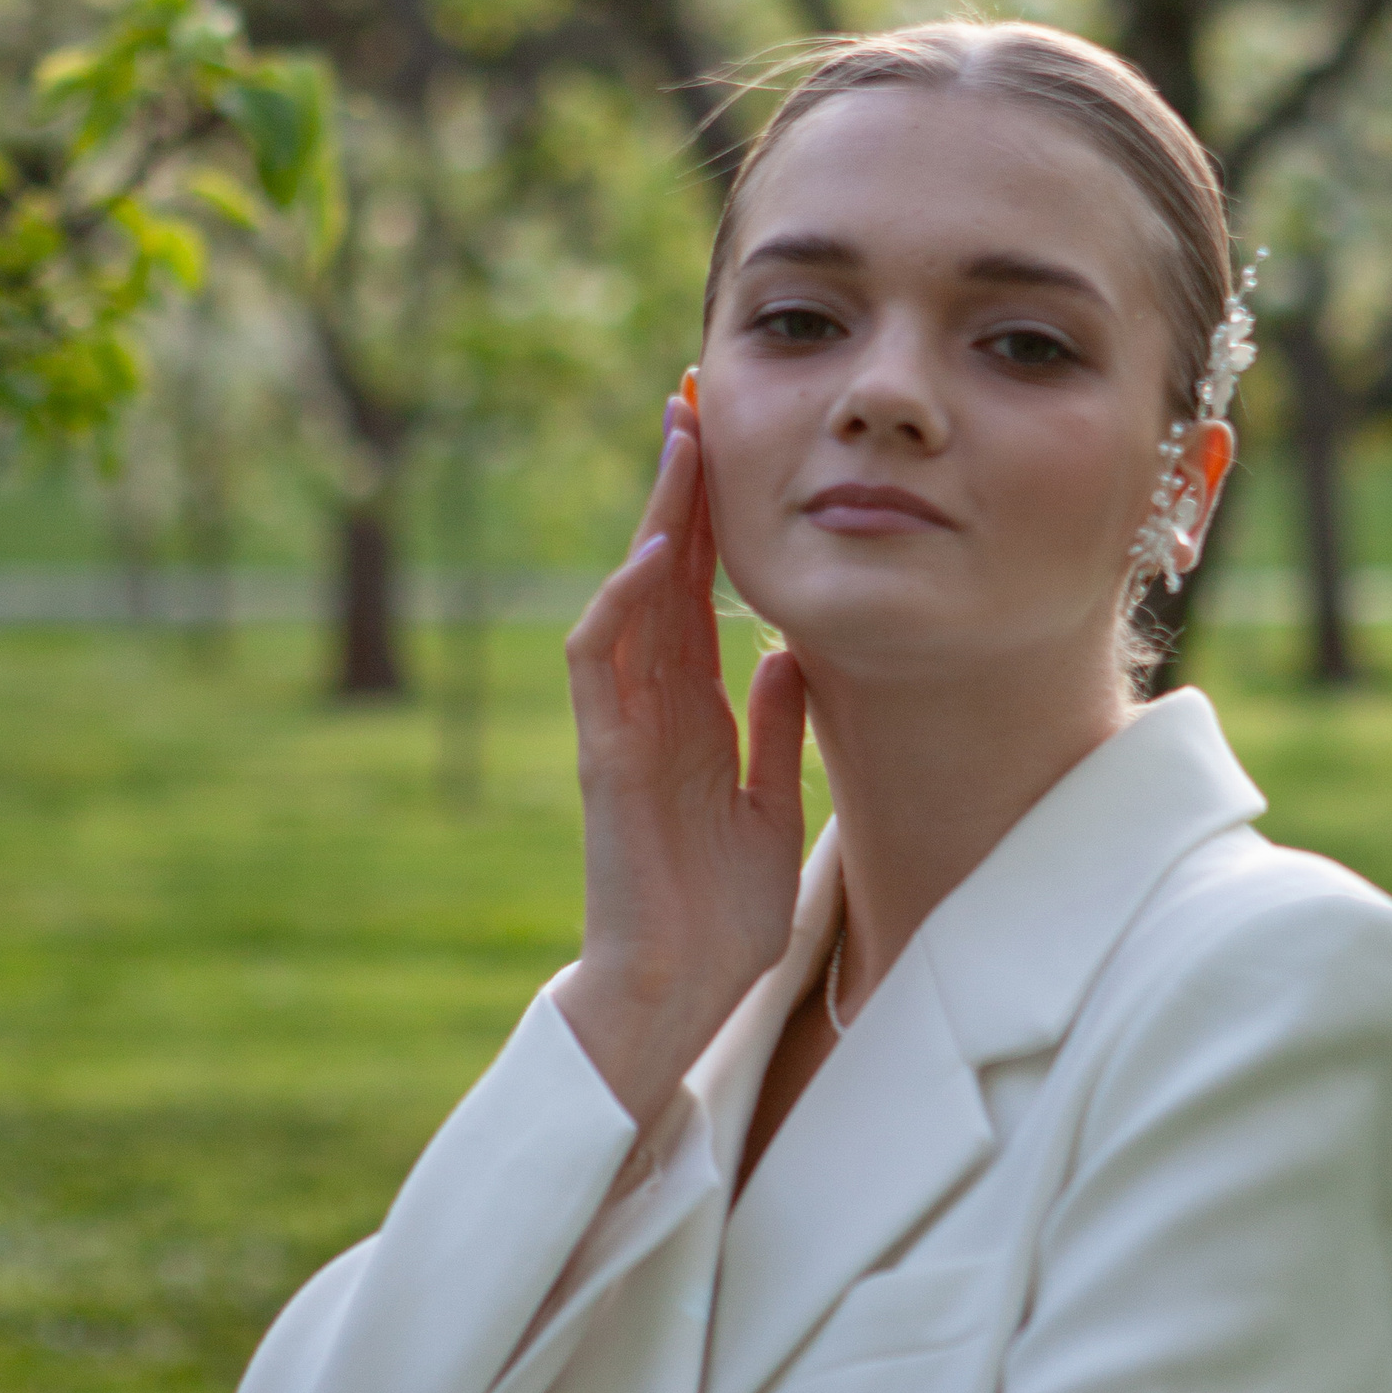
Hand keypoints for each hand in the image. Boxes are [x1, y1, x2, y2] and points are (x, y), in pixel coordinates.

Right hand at [557, 397, 808, 1122]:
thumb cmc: (718, 911)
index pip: (696, 596)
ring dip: (652, 520)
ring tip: (681, 442)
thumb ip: (774, 727)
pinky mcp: (605, 758)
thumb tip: (791, 652)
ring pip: (627, 598)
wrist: (676, 991)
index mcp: (689, 715)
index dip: (715, 521)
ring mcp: (622, 727)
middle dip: (679, 489)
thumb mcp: (771, 799)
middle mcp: (650, 707)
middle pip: (661, 576)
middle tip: (696, 400)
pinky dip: (624, 604)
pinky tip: (658, 554)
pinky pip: (600, 663)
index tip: (737, 447)